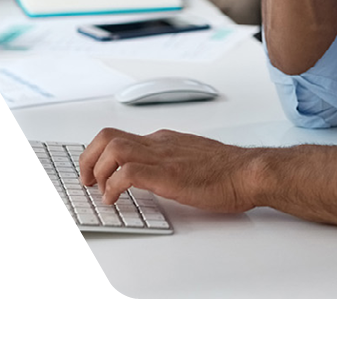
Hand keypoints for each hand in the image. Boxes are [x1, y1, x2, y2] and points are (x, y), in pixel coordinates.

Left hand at [79, 128, 257, 212]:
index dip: (100, 155)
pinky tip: (116, 199)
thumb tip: (157, 176)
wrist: (250, 172)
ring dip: (97, 171)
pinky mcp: (167, 174)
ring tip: (100, 191)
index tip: (95, 173)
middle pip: (108, 136)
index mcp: (165, 140)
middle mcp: (160, 143)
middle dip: (88, 159)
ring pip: (113, 148)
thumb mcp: (193, 160)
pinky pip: (127, 173)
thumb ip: (173, 163)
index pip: (121, 137)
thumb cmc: (230, 171)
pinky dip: (113, 186)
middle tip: (86, 181)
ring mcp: (163, 157)